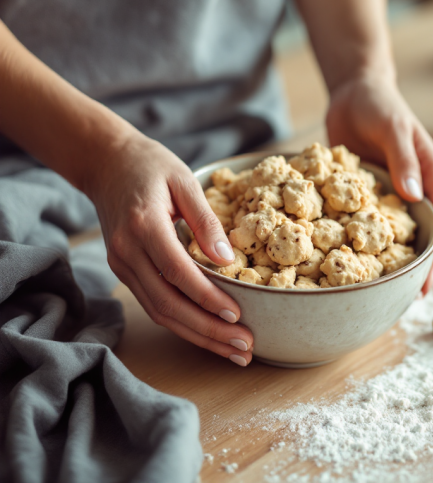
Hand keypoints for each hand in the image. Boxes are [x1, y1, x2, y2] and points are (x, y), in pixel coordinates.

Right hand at [84, 130, 253, 365]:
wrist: (105, 162)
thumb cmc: (150, 166)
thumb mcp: (184, 181)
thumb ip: (206, 221)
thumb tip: (228, 260)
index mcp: (143, 226)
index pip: (177, 272)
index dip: (208, 298)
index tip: (238, 315)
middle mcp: (127, 252)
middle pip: (168, 303)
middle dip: (209, 330)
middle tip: (245, 346)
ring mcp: (122, 265)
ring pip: (160, 312)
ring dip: (199, 336)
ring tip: (235, 351)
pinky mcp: (124, 271)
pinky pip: (154, 305)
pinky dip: (183, 324)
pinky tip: (210, 334)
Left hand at [326, 75, 432, 292]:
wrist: (354, 90)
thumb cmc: (379, 104)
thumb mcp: (393, 128)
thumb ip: (404, 159)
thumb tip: (413, 195)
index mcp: (432, 176)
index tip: (423, 287)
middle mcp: (416, 190)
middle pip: (421, 237)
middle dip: (413, 268)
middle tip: (398, 302)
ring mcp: (393, 195)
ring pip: (394, 235)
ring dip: (387, 260)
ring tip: (375, 293)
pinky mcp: (368, 195)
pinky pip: (367, 224)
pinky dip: (362, 243)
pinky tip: (347, 263)